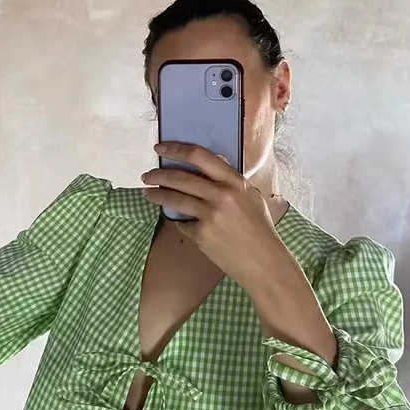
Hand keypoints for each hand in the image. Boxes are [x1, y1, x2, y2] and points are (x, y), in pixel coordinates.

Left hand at [141, 143, 287, 287]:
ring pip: (173, 198)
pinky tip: (176, 220)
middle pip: (180, 177)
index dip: (176, 149)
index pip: (200, 156)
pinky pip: (182, 222)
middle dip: (158, 175)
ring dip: (156, 194)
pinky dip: (178, 221)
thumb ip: (230, 181)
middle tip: (147, 175)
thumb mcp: (250, 196)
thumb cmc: (259, 228)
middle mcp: (221, 194)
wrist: (262, 261)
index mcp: (235, 182)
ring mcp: (210, 214)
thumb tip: (212, 162)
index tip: (161, 148)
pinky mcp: (201, 233)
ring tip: (147, 193)